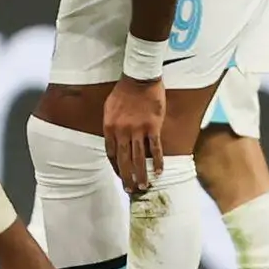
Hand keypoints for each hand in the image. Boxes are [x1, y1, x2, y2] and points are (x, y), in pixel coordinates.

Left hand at [103, 75, 165, 194]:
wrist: (139, 78)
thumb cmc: (123, 93)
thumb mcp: (109, 109)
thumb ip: (111, 126)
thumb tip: (112, 141)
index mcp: (109, 127)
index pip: (110, 153)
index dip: (116, 167)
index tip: (120, 176)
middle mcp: (122, 131)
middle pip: (124, 159)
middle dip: (126, 177)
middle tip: (130, 190)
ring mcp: (138, 130)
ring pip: (139, 158)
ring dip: (141, 174)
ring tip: (143, 186)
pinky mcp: (153, 127)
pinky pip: (155, 149)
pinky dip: (157, 162)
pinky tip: (159, 172)